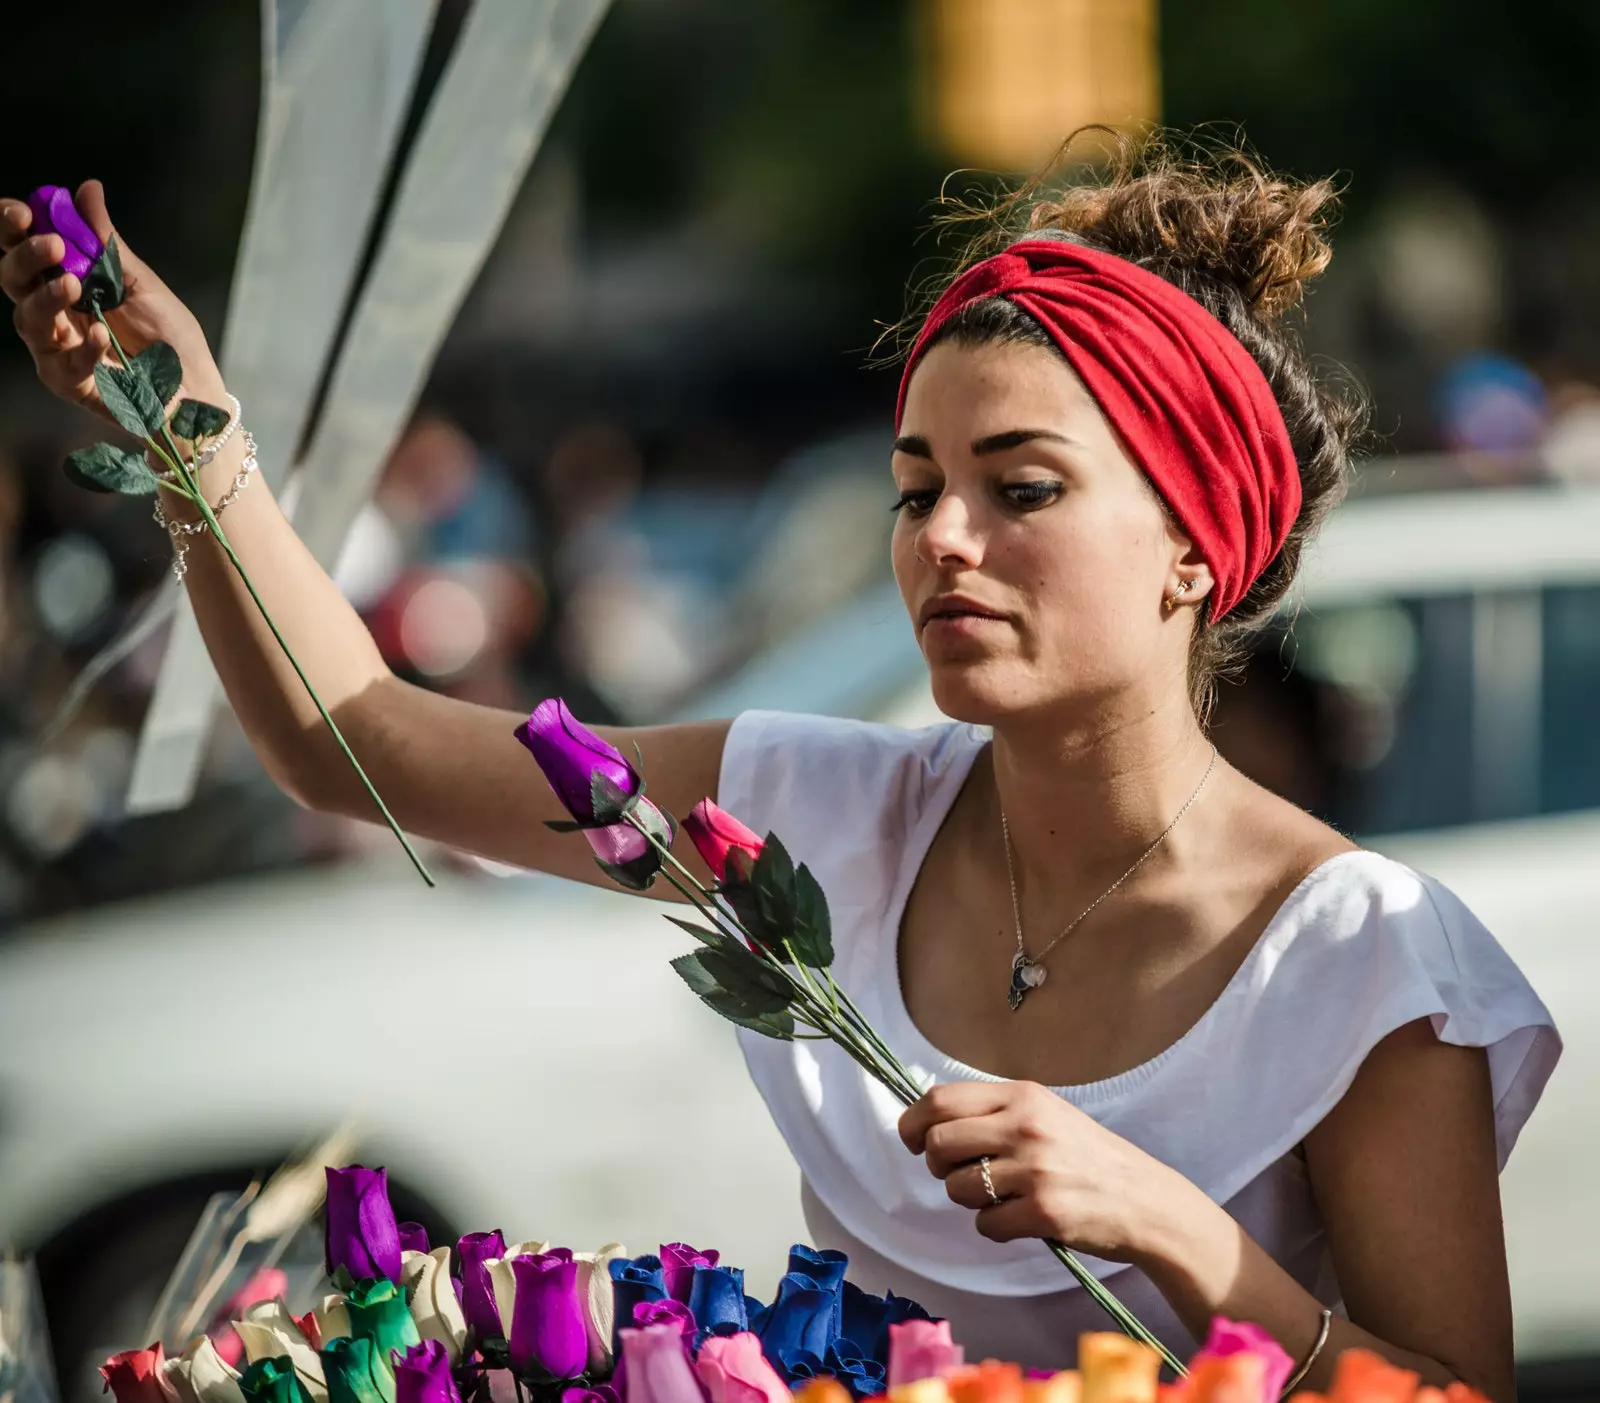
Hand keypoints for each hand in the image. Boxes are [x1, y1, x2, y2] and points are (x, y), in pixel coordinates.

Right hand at [0, 181, 222, 422]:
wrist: (195, 390)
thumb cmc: (169, 338)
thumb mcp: (140, 283)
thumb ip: (107, 242)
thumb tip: (87, 188)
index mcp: (65, 280)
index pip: (23, 249)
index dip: (13, 229)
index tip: (23, 213)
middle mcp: (52, 311)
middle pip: (13, 279)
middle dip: (24, 257)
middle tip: (52, 244)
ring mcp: (56, 348)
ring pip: (28, 319)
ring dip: (47, 297)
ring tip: (75, 284)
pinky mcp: (69, 383)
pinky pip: (62, 364)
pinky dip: (81, 348)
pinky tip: (100, 336)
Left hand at [899, 1080, 1191, 1262]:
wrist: (1144, 1199)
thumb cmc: (1088, 1156)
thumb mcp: (1045, 1113)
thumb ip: (995, 1112)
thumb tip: (931, 1122)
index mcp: (1022, 1096)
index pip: (940, 1099)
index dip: (913, 1122)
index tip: (912, 1139)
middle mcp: (1025, 1126)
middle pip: (938, 1144)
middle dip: (937, 1165)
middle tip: (958, 1172)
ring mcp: (1034, 1170)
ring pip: (957, 1188)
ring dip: (969, 1199)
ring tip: (1002, 1196)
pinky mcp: (1043, 1212)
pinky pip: (985, 1225)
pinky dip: (995, 1227)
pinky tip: (1021, 1219)